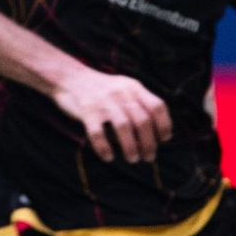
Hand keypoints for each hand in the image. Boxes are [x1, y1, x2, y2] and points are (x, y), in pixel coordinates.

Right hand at [52, 66, 172, 163]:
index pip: (157, 106)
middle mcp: (120, 92)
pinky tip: (108, 157)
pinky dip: (104, 148)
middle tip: (148, 157)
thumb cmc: (104, 90)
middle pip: (142, 120)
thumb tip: (159, 137)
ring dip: (131, 148)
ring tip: (132, 158)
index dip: (164, 125)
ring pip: (123, 126)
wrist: (72, 77)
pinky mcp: (86, 109)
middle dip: (149, 144)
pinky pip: (98, 133)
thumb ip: (141, 105)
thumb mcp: (125, 89)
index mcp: (133, 87)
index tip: (163, 140)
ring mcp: (103, 100)